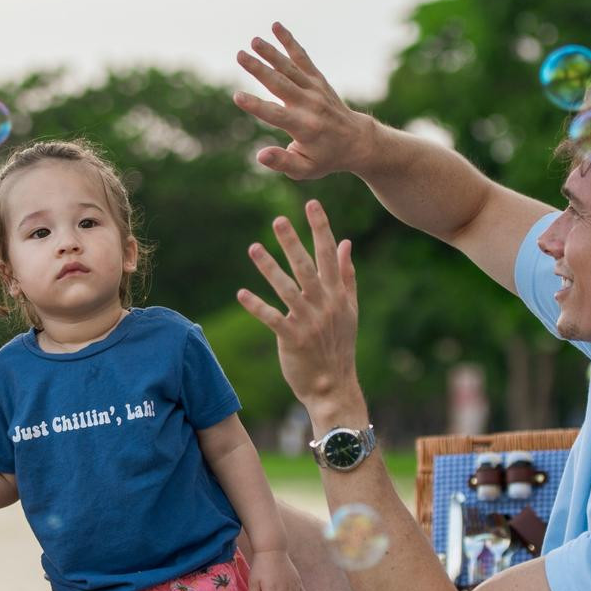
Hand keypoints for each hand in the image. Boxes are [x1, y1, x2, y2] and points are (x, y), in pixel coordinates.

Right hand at [233, 22, 374, 179]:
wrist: (356, 140)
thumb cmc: (325, 158)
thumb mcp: (305, 169)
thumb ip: (282, 161)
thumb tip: (260, 155)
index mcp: (304, 128)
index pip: (276, 115)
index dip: (256, 106)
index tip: (237, 96)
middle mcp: (310, 105)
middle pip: (280, 84)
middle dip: (259, 69)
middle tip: (239, 55)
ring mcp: (314, 90)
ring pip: (289, 68)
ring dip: (271, 53)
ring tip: (253, 41)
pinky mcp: (318, 80)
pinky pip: (302, 58)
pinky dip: (289, 42)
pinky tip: (275, 26)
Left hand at [237, 200, 362, 412]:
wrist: (334, 385)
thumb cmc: (339, 346)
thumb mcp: (349, 309)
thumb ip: (347, 274)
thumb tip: (346, 243)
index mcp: (338, 294)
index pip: (329, 255)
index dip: (321, 228)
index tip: (312, 204)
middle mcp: (324, 304)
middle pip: (306, 266)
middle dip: (292, 241)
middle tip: (278, 219)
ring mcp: (308, 321)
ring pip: (286, 289)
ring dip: (269, 268)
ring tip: (253, 248)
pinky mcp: (293, 339)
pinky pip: (272, 318)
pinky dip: (257, 306)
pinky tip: (241, 293)